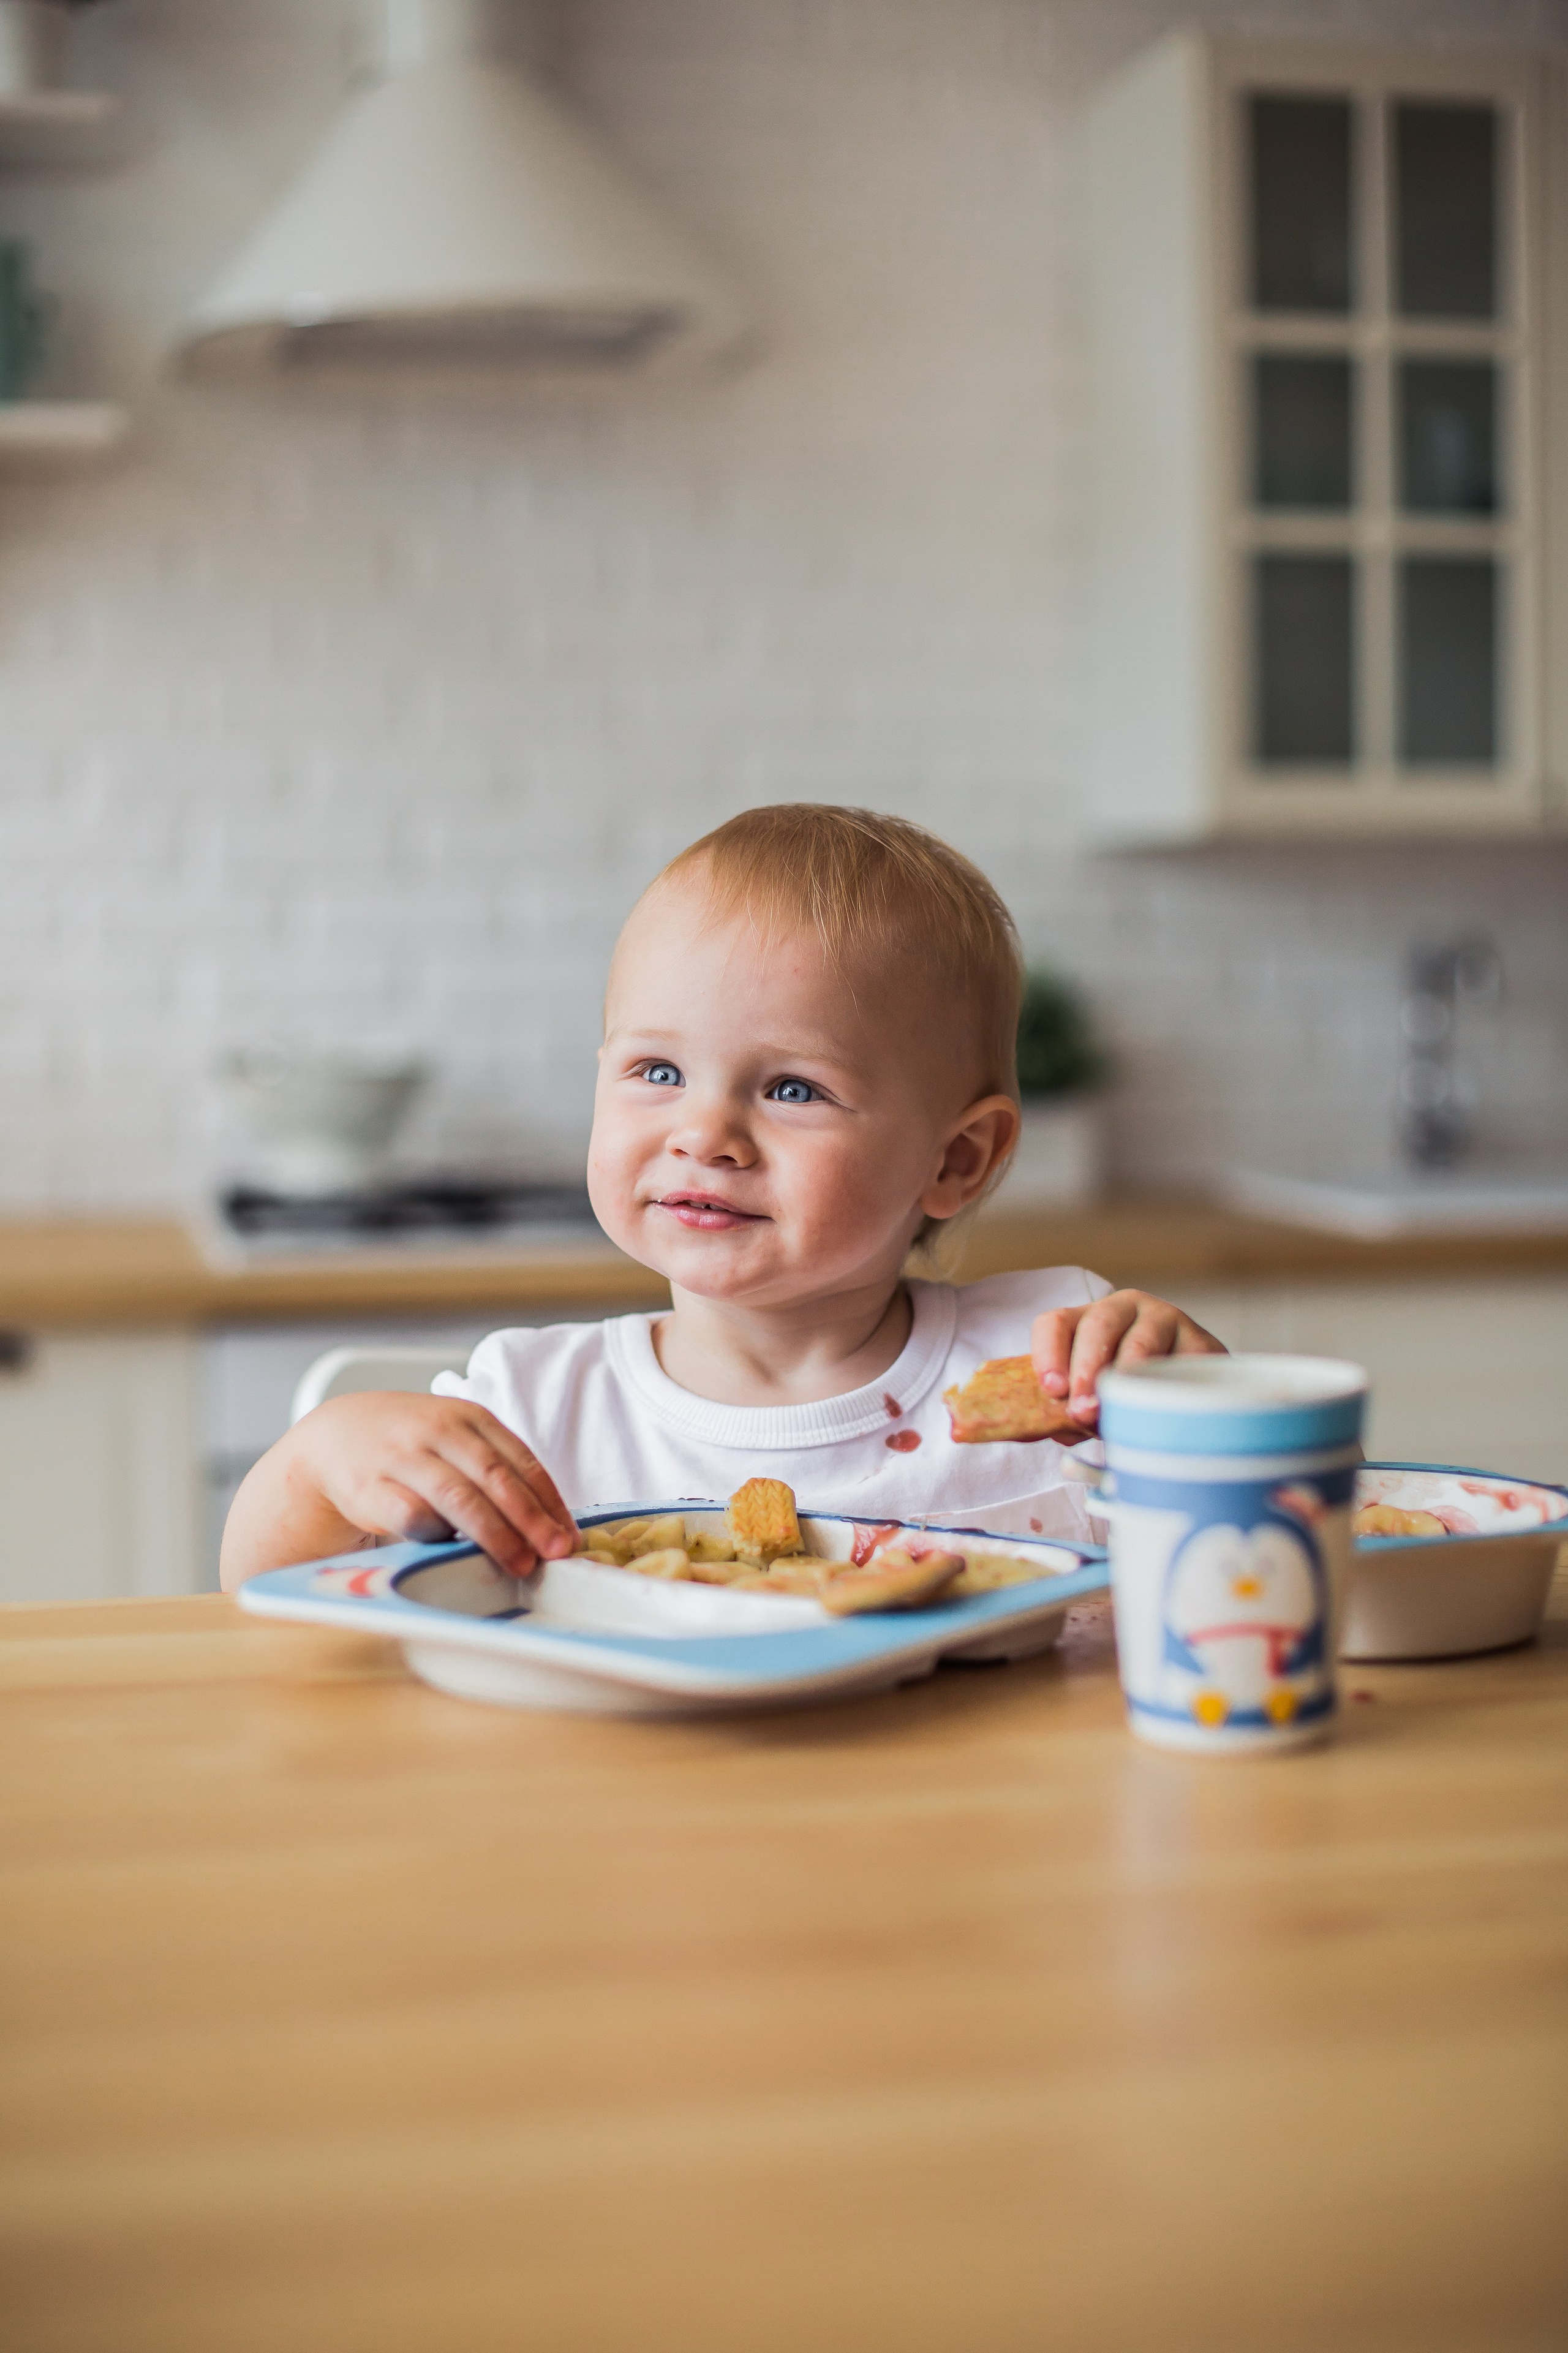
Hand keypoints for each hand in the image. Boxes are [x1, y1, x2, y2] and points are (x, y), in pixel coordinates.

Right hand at [292, 1391, 578, 1576]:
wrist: (336, 1435)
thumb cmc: (413, 1445)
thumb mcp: (456, 1439)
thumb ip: (495, 1470)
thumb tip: (547, 1525)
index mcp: (469, 1417)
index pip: (521, 1460)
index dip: (548, 1500)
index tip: (568, 1535)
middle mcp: (438, 1431)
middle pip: (495, 1477)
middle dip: (530, 1518)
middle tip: (555, 1552)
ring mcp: (403, 1457)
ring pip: (458, 1496)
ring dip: (495, 1533)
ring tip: (521, 1563)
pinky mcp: (370, 1488)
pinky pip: (410, 1514)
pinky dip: (439, 1535)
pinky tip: (458, 1553)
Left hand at [1031, 1291, 1225, 1430]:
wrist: (1192, 1388)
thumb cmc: (1130, 1391)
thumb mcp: (1095, 1395)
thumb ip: (1072, 1410)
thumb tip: (1060, 1428)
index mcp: (1089, 1318)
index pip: (1056, 1324)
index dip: (1048, 1355)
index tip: (1053, 1390)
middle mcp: (1126, 1308)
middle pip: (1097, 1327)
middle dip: (1085, 1370)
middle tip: (1082, 1410)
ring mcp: (1167, 1319)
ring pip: (1139, 1343)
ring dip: (1123, 1380)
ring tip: (1115, 1412)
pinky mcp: (1201, 1341)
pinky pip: (1180, 1364)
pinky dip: (1165, 1390)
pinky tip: (1157, 1411)